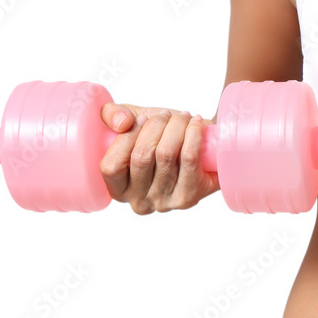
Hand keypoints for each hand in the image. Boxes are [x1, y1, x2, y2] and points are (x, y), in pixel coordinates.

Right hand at [97, 102, 220, 214]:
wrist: (205, 150)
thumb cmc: (161, 138)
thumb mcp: (128, 123)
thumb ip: (111, 115)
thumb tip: (123, 123)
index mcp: (118, 189)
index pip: (112, 166)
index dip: (127, 136)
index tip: (143, 118)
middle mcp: (140, 202)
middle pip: (142, 157)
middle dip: (156, 125)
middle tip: (166, 114)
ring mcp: (165, 203)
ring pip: (165, 154)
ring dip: (176, 126)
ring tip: (182, 117)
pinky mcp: (190, 197)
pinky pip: (189, 159)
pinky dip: (193, 135)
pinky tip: (195, 124)